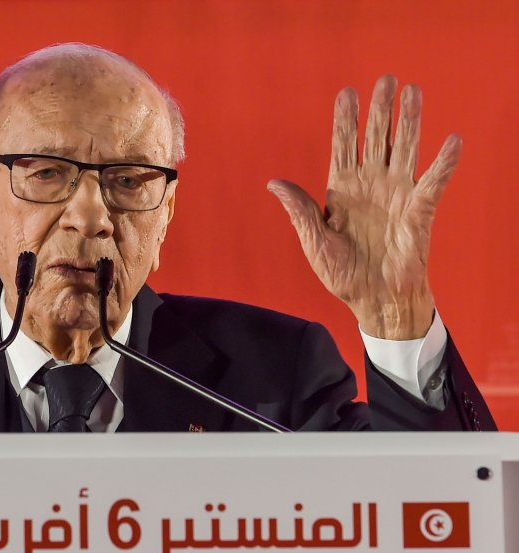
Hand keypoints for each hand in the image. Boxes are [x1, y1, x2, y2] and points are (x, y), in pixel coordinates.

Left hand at [268, 75, 460, 339]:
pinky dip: (443, 162)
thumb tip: (274, 182)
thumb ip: (299, 210)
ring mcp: (396, 194)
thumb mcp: (314, 241)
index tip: (346, 93)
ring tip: (412, 91)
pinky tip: (451, 140)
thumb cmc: (343, 274)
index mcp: (342, 191)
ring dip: (409, 121)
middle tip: (385, 78)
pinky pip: (433, 182)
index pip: (344, 146)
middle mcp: (370, 185)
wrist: (373, 301)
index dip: (345, 121)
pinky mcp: (419, 211)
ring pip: (404, 149)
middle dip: (379, 109)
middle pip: (376, 138)